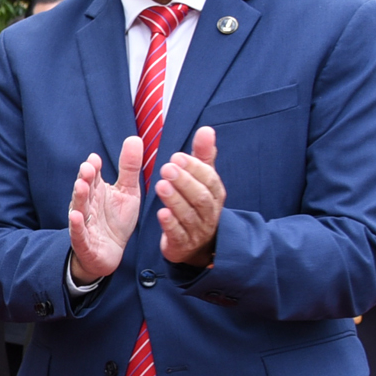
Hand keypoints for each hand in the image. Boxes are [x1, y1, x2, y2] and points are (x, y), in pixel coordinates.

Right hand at [66, 138, 144, 280]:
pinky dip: (76, 226)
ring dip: (79, 197)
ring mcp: (84, 224)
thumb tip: (134, 138)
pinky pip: (78, 233)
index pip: (94, 177)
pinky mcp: (84, 243)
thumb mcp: (127, 192)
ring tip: (81, 186)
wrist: (110, 253)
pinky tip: (76, 216)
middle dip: (85, 179)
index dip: (93, 168)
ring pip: (79, 208)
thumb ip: (129, 168)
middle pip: (84, 190)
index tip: (95, 159)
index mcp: (97, 192)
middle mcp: (88, 205)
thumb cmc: (116, 221)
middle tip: (88, 168)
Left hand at [155, 126, 224, 265]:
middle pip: (200, 197)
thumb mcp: (202, 181)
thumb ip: (202, 157)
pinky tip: (161, 214)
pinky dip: (171, 224)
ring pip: (189, 215)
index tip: (176, 156)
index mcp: (215, 195)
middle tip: (166, 168)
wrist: (195, 245)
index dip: (194, 168)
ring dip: (175, 200)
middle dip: (184, 182)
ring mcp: (197, 230)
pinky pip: (179, 235)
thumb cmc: (196, 205)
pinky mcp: (183, 245)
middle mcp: (209, 212)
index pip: (209, 179)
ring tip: (160, 185)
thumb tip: (206, 130)